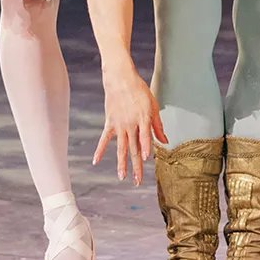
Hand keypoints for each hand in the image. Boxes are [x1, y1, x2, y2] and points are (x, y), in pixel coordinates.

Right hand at [93, 69, 167, 183]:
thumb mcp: (153, 105)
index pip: (144, 136)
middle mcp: (131, 124)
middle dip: (137, 166)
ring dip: (121, 163)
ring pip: (121, 148)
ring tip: (123, 177)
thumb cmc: (139, 91)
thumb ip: (158, 125)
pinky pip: (104, 139)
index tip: (146, 159)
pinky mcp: (110, 123)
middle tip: (138, 181)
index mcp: (143, 118)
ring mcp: (119, 125)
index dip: (146, 147)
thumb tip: (165, 141)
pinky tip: (95, 161)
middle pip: (134, 148)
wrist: (120, 78)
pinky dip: (99, 150)